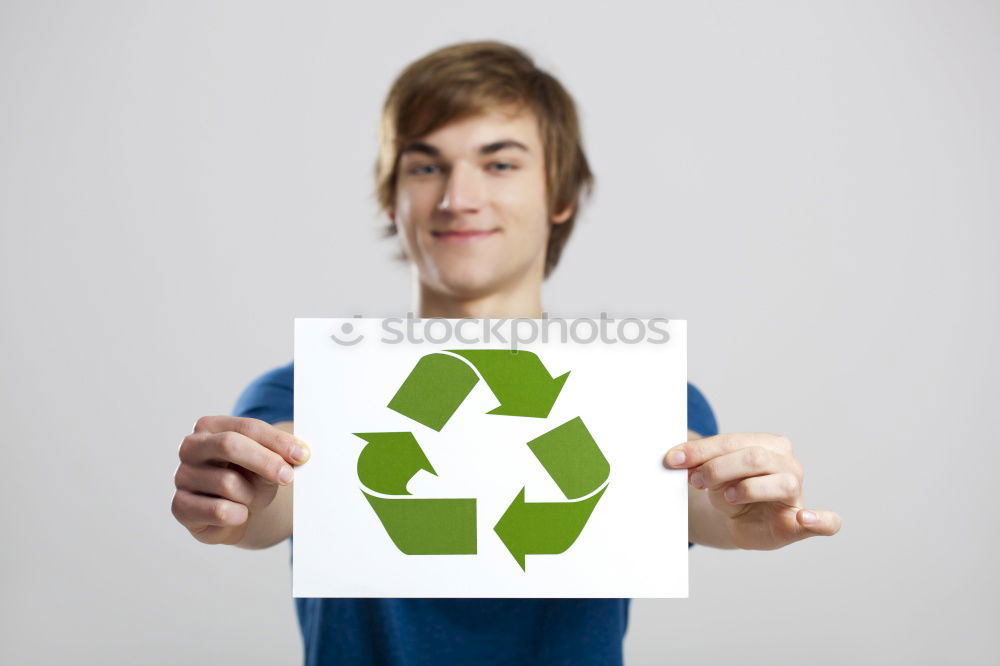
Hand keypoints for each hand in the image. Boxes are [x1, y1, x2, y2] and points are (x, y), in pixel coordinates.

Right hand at [172, 416, 309, 544]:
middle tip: (288, 477)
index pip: (247, 427)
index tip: (303, 455)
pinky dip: (237, 515)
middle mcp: (190, 447)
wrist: (235, 513)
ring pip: (228, 482)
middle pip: (229, 445)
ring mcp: (181, 476)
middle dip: (265, 461)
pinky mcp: (180, 506)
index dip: (277, 441)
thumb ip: (280, 454)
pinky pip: (218, 510)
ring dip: (250, 495)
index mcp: (210, 426)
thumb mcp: (267, 462)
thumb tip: (300, 453)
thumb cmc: (250, 479)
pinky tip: (238, 514)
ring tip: (248, 498)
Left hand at [664, 433, 840, 549]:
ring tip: (726, 497)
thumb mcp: (712, 475)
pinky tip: (804, 518)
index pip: (732, 441)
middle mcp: (787, 464)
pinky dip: (820, 520)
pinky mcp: (801, 523)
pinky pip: (826, 523)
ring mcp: (797, 492)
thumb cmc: (728, 491)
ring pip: (779, 482)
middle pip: (754, 457)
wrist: (738, 522)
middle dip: (717, 468)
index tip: (672, 460)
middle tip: (695, 481)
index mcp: (768, 445)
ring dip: (746, 488)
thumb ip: (702, 464)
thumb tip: (678, 459)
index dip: (700, 451)